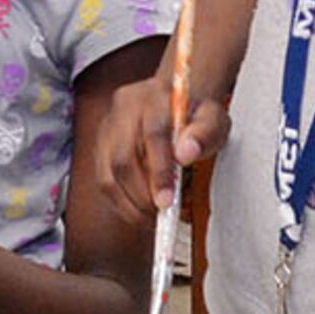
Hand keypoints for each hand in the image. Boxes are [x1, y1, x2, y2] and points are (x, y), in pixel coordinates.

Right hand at [93, 68, 228, 222]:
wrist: (174, 99)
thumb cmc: (195, 113)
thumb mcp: (213, 119)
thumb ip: (205, 133)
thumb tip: (186, 155)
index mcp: (154, 97)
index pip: (152, 135)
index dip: (158, 172)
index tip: (167, 202)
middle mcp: (123, 109)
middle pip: (122, 159)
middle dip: (142, 195)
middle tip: (163, 213)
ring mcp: (107, 127)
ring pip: (106, 174)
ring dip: (129, 204)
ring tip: (152, 216)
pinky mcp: (100, 146)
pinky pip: (103, 181)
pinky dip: (121, 202)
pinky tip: (140, 209)